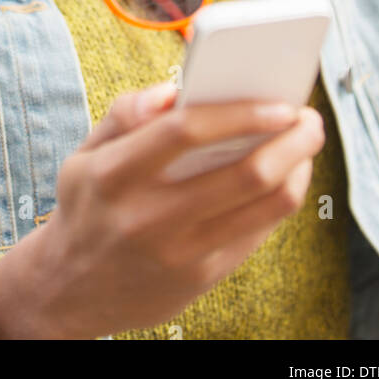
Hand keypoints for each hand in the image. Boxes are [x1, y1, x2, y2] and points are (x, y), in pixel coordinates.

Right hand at [0, 80, 323, 338]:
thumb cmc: (86, 206)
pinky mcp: (202, 277)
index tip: (278, 100)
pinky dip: (281, 199)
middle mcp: (149, 216)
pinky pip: (258, 232)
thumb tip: (173, 89)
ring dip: (298, 169)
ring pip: (264, 206)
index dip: (240, 112)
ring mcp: (180, 252)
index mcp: (115, 174)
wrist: (69, 289)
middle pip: (244, 173)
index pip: (186, 131)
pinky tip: (286, 177)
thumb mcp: (84, 155)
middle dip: (291, 139)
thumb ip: (124, 113)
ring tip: (304, 144)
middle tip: (308, 118)